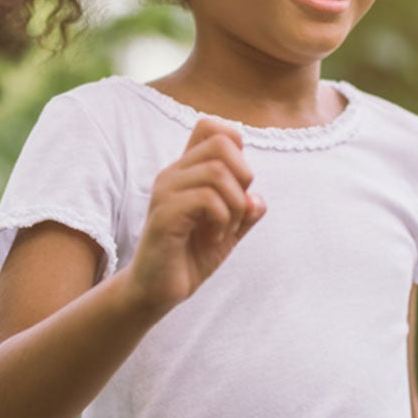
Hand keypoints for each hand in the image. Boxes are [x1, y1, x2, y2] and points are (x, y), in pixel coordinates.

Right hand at [124, 118, 265, 312]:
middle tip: (235, 210)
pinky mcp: (164, 215)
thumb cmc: (191, 255)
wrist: (158, 290)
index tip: (236, 185)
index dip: (236, 148)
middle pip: (222, 143)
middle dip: (243, 178)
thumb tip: (258, 200)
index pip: (211, 126)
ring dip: (234, 205)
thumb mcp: (229, 230)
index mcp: (187, 170)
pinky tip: (213, 239)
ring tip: (224, 229)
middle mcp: (174, 173)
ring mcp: (166, 192)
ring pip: (217, 172)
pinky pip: (206, 200)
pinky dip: (222, 221)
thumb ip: (246, 211)